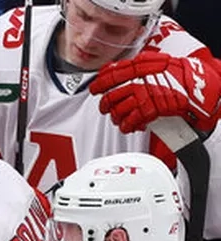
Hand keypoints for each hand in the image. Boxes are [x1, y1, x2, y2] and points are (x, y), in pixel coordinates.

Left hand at [90, 53, 220, 132]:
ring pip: (118, 111)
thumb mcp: (154, 62)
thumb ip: (134, 66)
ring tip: (120, 119)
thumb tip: (111, 70)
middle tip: (106, 108)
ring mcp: (143, 96)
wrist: (197, 85)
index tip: (94, 89)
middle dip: (105, 105)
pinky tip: (130, 126)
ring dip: (116, 118)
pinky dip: (127, 126)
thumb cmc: (178, 74)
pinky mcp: (150, 111)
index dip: (98, 84)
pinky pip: (130, 122)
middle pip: (110, 97)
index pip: (109, 75)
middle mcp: (137, 81)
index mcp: (138, 67)